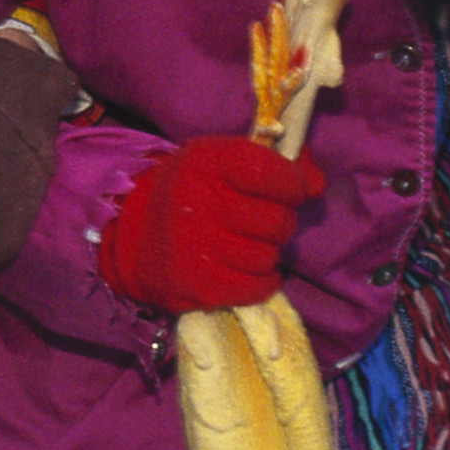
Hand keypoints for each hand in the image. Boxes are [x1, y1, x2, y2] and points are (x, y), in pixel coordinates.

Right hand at [98, 134, 323, 315]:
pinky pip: (257, 286)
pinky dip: (261, 280)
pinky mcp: (199, 286)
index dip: (292, 184)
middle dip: (281, 222)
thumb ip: (274, 165)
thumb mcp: (222, 163)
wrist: (133, 238)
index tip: (288, 191)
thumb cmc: (191, 194)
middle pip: (278, 220)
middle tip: (263, 223)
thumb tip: (316, 185)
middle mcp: (198, 202)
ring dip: (267, 253)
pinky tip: (245, 268)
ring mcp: (196, 247)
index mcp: (206, 163)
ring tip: (247, 245)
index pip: (274, 173)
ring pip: (269, 256)